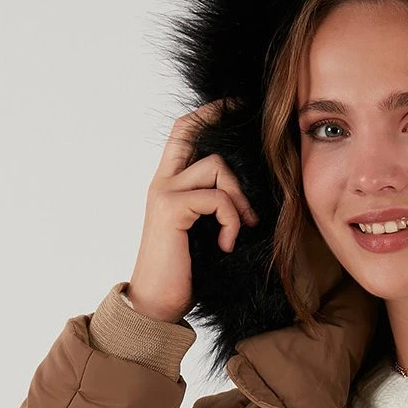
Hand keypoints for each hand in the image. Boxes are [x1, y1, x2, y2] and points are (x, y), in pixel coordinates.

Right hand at [126, 101, 259, 322]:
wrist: (157, 304)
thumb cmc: (183, 273)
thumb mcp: (203, 232)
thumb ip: (214, 206)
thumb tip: (244, 193)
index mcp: (168, 185)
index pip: (183, 132)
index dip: (207, 113)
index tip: (233, 103)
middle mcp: (162, 182)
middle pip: (200, 139)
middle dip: (235, 172)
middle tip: (249, 216)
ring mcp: (164, 192)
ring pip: (217, 168)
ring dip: (237, 202)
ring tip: (236, 233)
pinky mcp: (172, 207)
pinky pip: (217, 198)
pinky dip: (230, 221)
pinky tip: (226, 244)